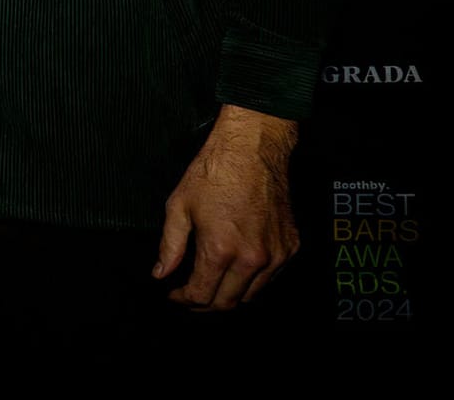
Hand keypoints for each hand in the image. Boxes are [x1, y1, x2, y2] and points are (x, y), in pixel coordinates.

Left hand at [154, 104, 300, 309]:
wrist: (253, 149)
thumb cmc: (213, 173)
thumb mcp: (179, 206)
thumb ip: (170, 246)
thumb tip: (161, 274)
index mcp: (220, 250)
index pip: (201, 295)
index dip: (183, 300)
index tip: (174, 295)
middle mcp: (252, 258)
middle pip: (228, 303)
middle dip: (205, 304)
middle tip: (190, 295)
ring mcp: (276, 255)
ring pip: (252, 295)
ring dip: (230, 295)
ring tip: (212, 284)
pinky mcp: (291, 247)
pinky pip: (271, 277)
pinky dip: (253, 279)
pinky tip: (237, 267)